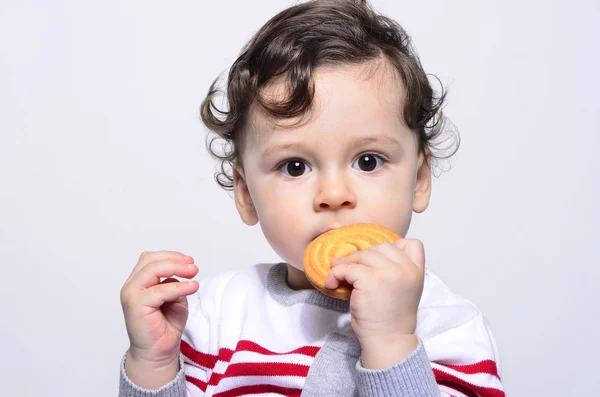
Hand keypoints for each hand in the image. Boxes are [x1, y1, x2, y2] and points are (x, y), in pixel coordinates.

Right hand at [120, 250, 198, 387]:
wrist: (158, 351)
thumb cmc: (166, 325)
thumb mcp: (174, 297)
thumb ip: (173, 283)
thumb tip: (178, 273)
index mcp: (138, 282)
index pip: (150, 259)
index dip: (171, 256)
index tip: (190, 261)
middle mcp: (131, 286)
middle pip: (150, 261)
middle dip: (175, 260)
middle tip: (194, 267)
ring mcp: (131, 294)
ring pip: (152, 270)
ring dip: (176, 268)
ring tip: (194, 273)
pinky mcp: (135, 305)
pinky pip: (159, 290)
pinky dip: (178, 287)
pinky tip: (192, 287)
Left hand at [325, 239, 424, 367]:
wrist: (388, 340)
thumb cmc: (391, 319)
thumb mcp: (403, 290)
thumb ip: (394, 271)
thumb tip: (358, 254)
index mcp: (417, 272)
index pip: (412, 244)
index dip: (395, 247)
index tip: (380, 261)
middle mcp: (405, 269)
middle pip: (381, 247)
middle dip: (363, 256)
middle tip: (351, 269)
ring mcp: (388, 273)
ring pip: (362, 255)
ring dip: (347, 263)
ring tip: (338, 276)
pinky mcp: (369, 280)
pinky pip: (347, 268)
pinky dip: (336, 274)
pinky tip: (332, 283)